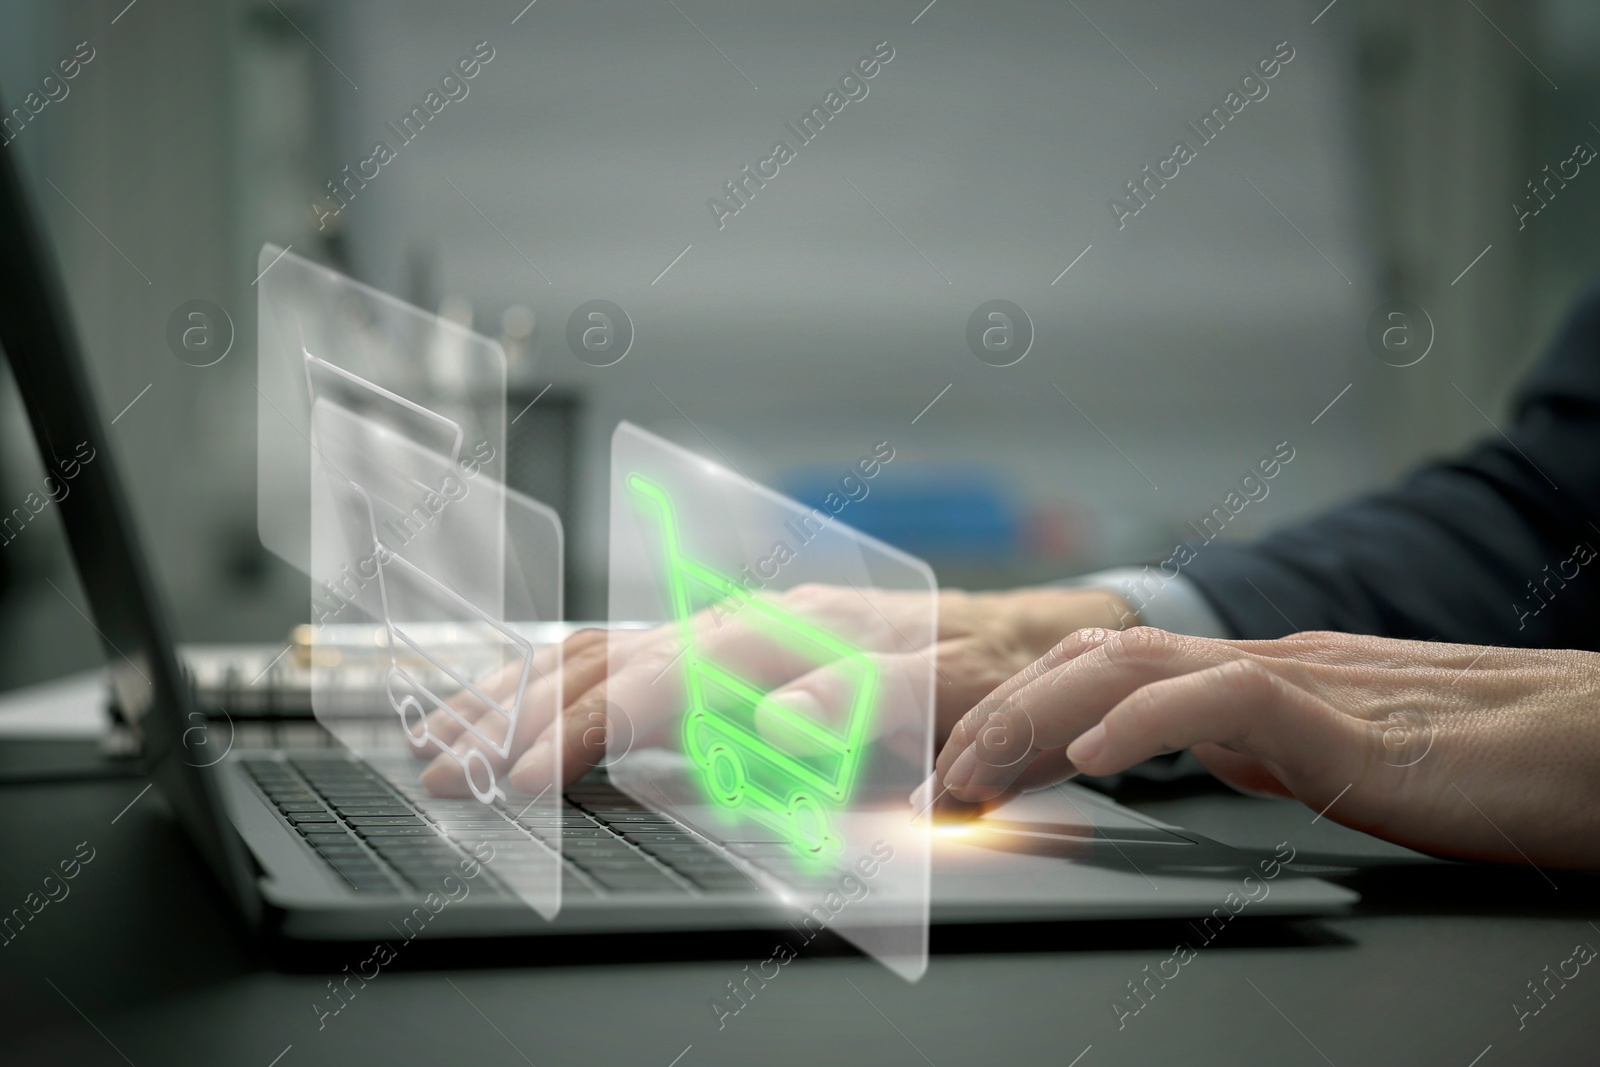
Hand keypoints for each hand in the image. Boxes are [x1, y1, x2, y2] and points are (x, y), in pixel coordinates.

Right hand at [417, 584, 1134, 796]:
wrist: (1019, 635)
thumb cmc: (988, 673)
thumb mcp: (956, 692)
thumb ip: (868, 704)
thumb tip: (776, 725)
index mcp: (784, 636)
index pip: (657, 683)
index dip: (585, 732)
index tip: (521, 782)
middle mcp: (741, 623)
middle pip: (603, 661)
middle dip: (516, 718)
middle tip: (442, 771)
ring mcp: (727, 629)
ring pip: (598, 648)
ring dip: (517, 693)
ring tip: (446, 734)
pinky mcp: (727, 643)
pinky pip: (622, 650)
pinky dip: (557, 678)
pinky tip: (523, 701)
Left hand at [930, 627, 1599, 867]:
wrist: (1591, 747)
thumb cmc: (1479, 759)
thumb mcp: (1329, 755)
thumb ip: (1252, 742)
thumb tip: (1182, 751)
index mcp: (1250, 675)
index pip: (1105, 670)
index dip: (1021, 706)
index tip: (958, 757)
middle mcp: (1257, 660)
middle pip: (1091, 658)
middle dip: (997, 708)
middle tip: (930, 770)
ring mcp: (1296, 677)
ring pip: (1131, 664)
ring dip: (1037, 714)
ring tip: (973, 765)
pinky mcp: (1341, 712)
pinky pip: (1221, 698)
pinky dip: (1143, 721)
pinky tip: (1090, 762)